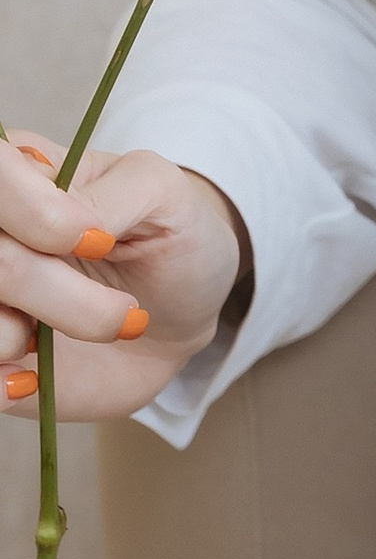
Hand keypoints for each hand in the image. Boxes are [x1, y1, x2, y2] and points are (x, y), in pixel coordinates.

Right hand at [0, 131, 246, 418]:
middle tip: (122, 308)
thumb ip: (119, 192)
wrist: (176, 315)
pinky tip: (36, 374)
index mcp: (19, 174)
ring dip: (33, 337)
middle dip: (57, 290)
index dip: (37, 214)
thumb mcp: (163, 193)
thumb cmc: (170, 236)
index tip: (98, 240)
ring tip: (88, 332)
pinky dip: (4, 384)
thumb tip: (68, 218)